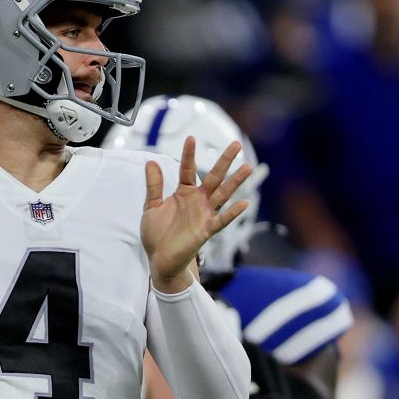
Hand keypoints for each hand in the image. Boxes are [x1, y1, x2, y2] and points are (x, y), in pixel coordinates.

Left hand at [142, 136, 251, 290]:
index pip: (187, 170)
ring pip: (223, 194)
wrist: (159, 259)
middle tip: (237, 144)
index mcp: (184, 193)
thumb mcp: (151, 206)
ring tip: (247, 167)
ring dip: (235, 182)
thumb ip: (154, 185)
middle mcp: (197, 201)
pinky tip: (243, 203)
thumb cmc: (157, 234)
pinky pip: (221, 220)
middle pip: (214, 177)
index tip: (191, 138)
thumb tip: (150, 161)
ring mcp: (204, 214)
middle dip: (225, 161)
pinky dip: (232, 213)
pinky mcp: (206, 231)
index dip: (189, 155)